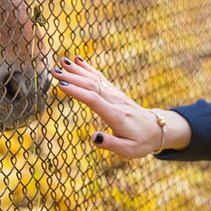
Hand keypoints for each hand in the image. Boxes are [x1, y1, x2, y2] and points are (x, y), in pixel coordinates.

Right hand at [49, 57, 188, 157]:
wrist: (157, 129)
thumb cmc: (141, 142)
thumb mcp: (128, 150)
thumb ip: (110, 143)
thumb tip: (93, 137)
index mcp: (115, 115)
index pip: (94, 100)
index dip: (77, 92)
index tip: (60, 85)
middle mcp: (114, 101)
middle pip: (91, 86)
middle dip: (72, 78)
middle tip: (53, 70)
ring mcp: (115, 94)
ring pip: (94, 79)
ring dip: (77, 70)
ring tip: (61, 61)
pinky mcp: (114, 92)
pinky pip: (99, 77)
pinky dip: (87, 68)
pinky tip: (77, 60)